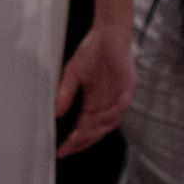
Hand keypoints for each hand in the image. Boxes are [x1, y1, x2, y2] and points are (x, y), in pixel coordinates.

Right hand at [55, 20, 133, 155]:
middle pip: (96, 131)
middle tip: (68, 146)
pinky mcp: (127, 87)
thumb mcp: (73, 75)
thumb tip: (56, 113)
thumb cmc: (92, 52)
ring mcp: (118, 97)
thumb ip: (65, 93)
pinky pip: (121, 106)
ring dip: (94, 131)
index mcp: (94, 104)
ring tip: (78, 136)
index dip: (73, 141)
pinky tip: (98, 119)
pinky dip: (110, 114)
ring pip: (109, 122)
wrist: (108, 33)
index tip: (60, 151)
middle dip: (82, 141)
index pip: (84, 129)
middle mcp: (107, 104)